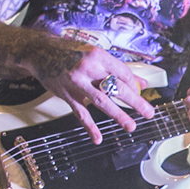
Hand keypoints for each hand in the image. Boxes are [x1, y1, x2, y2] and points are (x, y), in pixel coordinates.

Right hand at [33, 41, 156, 143]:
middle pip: (116, 88)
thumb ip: (115, 68)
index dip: (135, 85)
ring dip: (118, 115)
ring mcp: (77, 83)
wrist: (41, 52)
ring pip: (101, 102)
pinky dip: (90, 127)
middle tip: (147, 112)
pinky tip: (98, 137)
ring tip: (130, 125)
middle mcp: (88, 69)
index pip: (122, 73)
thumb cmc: (68, 51)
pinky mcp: (67, 95)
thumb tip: (138, 82)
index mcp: (98, 56)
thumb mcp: (94, 54)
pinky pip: (81, 113)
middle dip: (135, 102)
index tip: (143, 93)